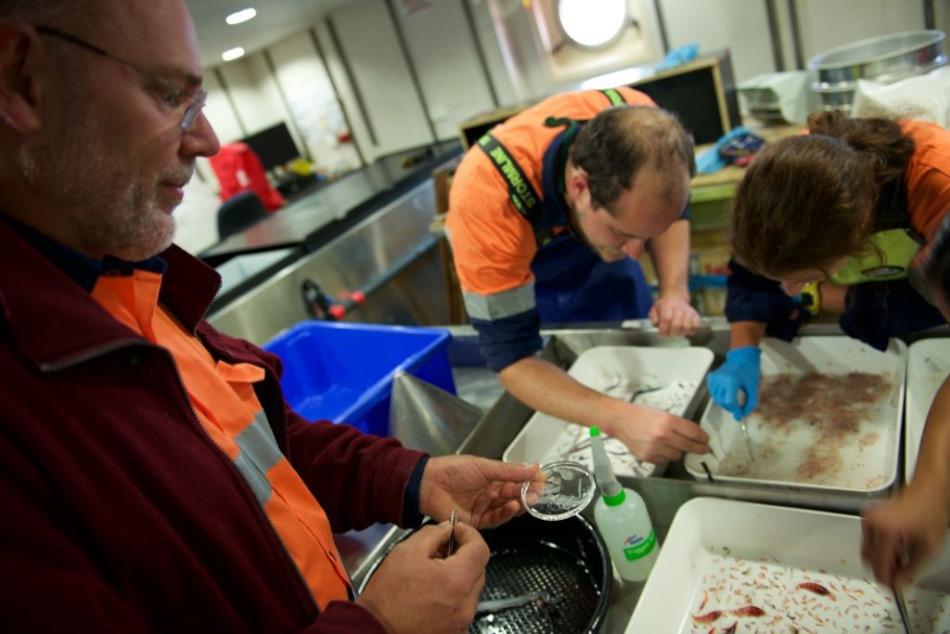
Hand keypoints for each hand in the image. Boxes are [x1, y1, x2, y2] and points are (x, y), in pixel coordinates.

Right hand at [357, 520, 488, 632]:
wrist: (375, 630)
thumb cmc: (389, 592)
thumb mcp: (406, 552)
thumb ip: (433, 534)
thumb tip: (447, 529)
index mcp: (458, 580)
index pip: (481, 548)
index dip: (468, 533)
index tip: (454, 531)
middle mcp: (467, 604)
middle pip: (479, 569)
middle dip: (464, 555)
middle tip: (440, 550)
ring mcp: (463, 621)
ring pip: (471, 589)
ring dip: (459, 576)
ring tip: (433, 574)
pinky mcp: (456, 632)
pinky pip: (463, 607)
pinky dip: (454, 596)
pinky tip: (433, 594)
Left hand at [419, 456, 540, 527]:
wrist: (429, 483)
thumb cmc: (453, 470)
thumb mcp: (485, 466)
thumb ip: (510, 471)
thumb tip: (533, 468)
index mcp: (492, 479)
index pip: (516, 481)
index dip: (529, 482)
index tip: (542, 480)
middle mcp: (490, 495)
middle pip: (514, 496)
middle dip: (527, 494)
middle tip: (538, 492)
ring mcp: (484, 508)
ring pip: (507, 509)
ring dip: (519, 504)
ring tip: (528, 499)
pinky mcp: (477, 521)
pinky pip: (496, 519)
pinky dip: (506, 513)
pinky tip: (513, 506)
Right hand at [604, 403, 709, 462]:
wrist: (620, 421)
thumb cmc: (641, 415)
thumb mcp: (662, 414)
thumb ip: (678, 425)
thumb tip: (695, 435)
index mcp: (667, 421)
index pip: (693, 433)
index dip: (703, 438)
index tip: (706, 440)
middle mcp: (662, 436)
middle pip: (689, 446)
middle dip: (699, 448)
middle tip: (704, 449)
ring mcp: (655, 448)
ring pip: (677, 456)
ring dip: (678, 451)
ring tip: (671, 444)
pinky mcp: (648, 457)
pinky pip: (664, 460)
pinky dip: (665, 456)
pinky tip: (660, 448)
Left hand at [649, 296, 701, 336]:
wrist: (675, 297)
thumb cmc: (664, 306)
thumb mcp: (655, 309)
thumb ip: (653, 317)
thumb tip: (655, 323)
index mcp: (667, 305)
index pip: (666, 319)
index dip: (663, 329)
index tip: (661, 334)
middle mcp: (679, 307)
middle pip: (677, 324)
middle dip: (671, 333)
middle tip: (668, 334)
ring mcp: (688, 311)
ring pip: (686, 327)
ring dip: (680, 333)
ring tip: (676, 332)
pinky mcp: (695, 315)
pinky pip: (695, 326)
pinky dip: (690, 331)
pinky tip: (684, 330)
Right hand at [707, 346, 760, 420]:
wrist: (742, 357)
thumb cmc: (749, 370)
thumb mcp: (753, 388)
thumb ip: (750, 403)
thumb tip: (744, 415)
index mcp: (731, 380)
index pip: (730, 401)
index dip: (735, 410)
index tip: (739, 415)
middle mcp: (720, 379)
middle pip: (722, 401)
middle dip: (731, 407)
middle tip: (738, 408)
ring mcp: (713, 378)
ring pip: (717, 399)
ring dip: (725, 403)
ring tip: (733, 401)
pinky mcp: (710, 378)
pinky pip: (713, 393)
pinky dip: (720, 397)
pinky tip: (727, 395)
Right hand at [861, 483, 949, 587]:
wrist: (928, 491)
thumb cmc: (929, 512)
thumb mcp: (928, 549)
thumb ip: (912, 570)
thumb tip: (900, 584)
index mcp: (885, 531)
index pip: (878, 565)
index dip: (886, 580)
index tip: (892, 587)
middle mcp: (872, 523)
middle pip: (868, 558)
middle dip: (882, 568)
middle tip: (897, 574)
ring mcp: (868, 518)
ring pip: (866, 548)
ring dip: (880, 557)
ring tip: (899, 558)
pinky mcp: (868, 515)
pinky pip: (868, 538)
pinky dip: (878, 546)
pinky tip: (894, 546)